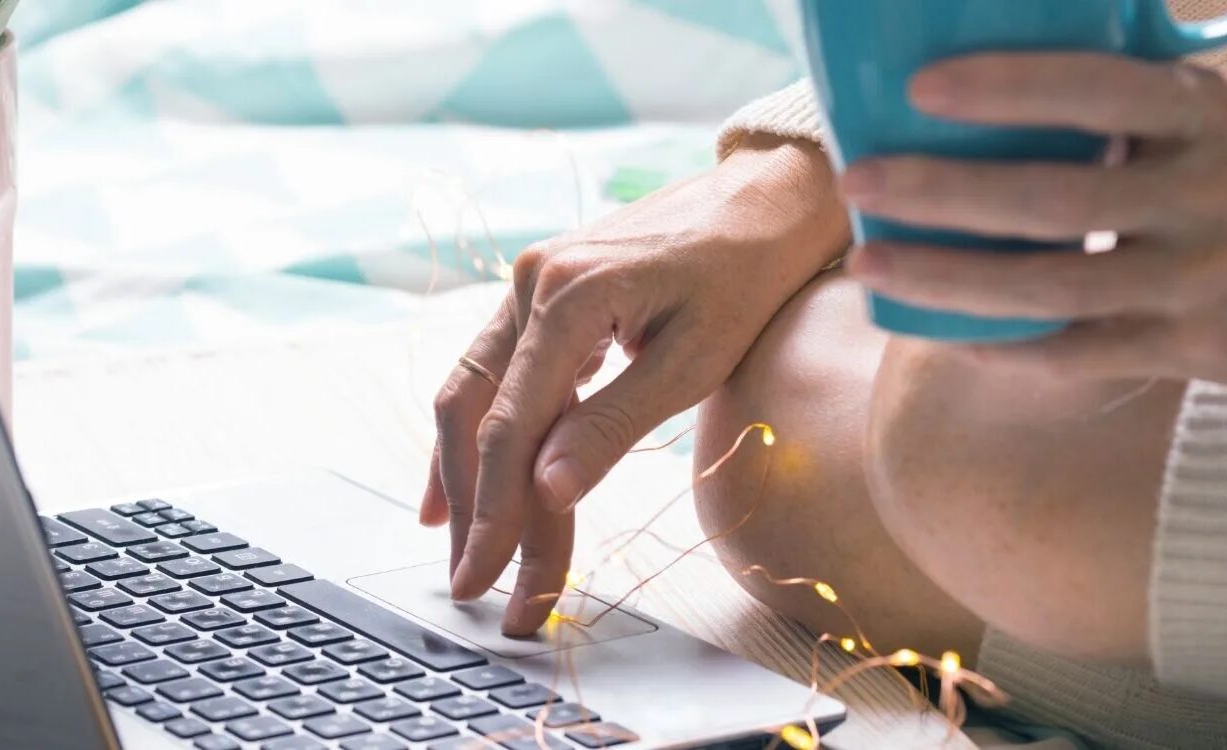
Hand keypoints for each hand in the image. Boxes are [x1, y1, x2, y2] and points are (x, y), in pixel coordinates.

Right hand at [420, 134, 847, 634]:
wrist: (767, 199)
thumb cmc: (747, 275)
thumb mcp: (694, 360)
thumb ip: (612, 425)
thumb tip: (545, 491)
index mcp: (568, 296)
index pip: (511, 428)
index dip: (495, 514)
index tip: (488, 580)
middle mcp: (531, 284)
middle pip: (475, 412)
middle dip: (472, 506)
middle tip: (472, 584)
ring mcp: (531, 284)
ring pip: (475, 393)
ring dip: (465, 474)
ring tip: (458, 545)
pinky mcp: (544, 293)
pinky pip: (498, 371)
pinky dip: (484, 430)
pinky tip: (463, 478)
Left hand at [843, 53, 1226, 390]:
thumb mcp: (1199, 120)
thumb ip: (1114, 103)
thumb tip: (970, 91)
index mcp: (1200, 115)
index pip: (1096, 88)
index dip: (1006, 87)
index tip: (918, 89)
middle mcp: (1207, 191)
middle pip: (1052, 196)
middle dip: (941, 191)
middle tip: (859, 182)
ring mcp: (1203, 277)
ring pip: (1052, 287)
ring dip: (946, 280)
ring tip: (868, 266)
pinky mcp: (1197, 348)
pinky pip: (1077, 353)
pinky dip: (1003, 344)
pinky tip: (940, 334)